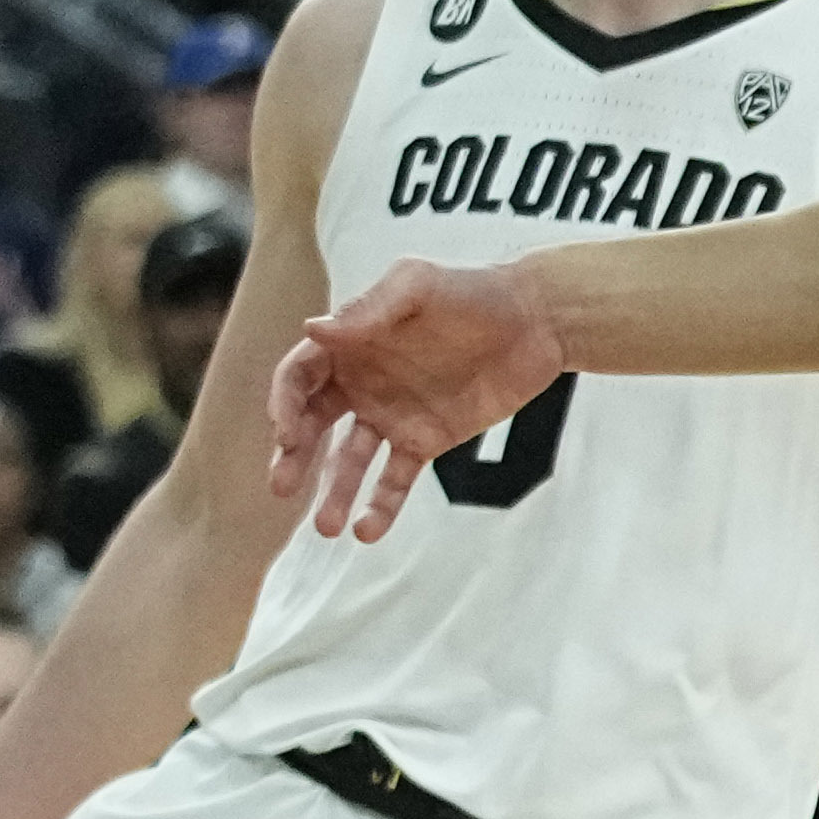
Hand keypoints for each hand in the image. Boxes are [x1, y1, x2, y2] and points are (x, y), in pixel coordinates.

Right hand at [276, 257, 568, 537]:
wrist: (537, 321)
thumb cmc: (474, 291)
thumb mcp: (418, 286)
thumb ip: (369, 309)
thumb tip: (312, 330)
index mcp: (351, 343)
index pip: (299, 376)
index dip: (285, 403)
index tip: (286, 431)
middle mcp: (363, 382)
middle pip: (312, 423)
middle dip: (292, 455)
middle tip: (281, 485)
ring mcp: (393, 415)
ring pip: (349, 461)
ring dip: (333, 494)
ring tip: (327, 527)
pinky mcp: (426, 441)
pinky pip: (394, 481)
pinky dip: (380, 507)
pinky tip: (367, 532)